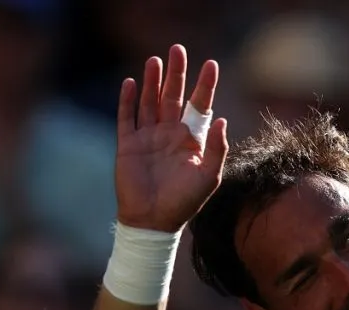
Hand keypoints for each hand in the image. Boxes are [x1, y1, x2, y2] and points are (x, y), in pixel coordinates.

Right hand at [115, 44, 228, 232]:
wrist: (154, 221)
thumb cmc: (184, 201)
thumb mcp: (209, 176)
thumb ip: (217, 148)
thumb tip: (221, 118)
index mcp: (191, 140)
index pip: (199, 106)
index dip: (205, 85)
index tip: (211, 64)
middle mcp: (170, 134)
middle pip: (173, 96)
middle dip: (176, 74)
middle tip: (178, 49)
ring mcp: (148, 138)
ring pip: (150, 102)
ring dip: (152, 81)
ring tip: (155, 59)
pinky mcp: (128, 145)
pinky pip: (127, 117)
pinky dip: (128, 100)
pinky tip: (132, 82)